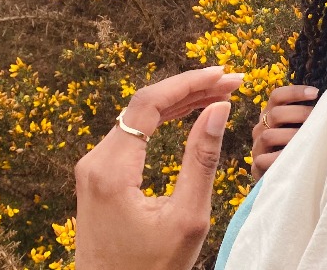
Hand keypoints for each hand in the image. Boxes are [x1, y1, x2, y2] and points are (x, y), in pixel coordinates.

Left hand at [74, 66, 242, 269]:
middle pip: (144, 104)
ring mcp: (94, 168)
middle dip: (191, 88)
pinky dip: (165, 119)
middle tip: (232, 81)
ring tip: (220, 93)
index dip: (190, 82)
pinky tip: (191, 112)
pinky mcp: (100, 175)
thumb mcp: (187, 218)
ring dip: (180, 101)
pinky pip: (133, 133)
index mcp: (111, 171)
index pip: (149, 103)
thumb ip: (202, 160)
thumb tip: (219, 109)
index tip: (225, 75)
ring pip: (139, 116)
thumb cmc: (151, 269)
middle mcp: (94, 162)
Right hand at [251, 84, 317, 178]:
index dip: (295, 92)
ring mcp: (257, 146)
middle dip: (299, 113)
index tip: (315, 93)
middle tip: (318, 118)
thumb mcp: (298, 129)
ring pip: (269, 135)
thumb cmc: (293, 148)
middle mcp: (261, 128)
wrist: (278, 178)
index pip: (277, 96)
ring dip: (292, 136)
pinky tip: (297, 158)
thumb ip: (305, 117)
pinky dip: (280, 158)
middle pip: (275, 113)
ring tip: (310, 139)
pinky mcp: (257, 166)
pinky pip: (265, 160)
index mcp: (269, 115)